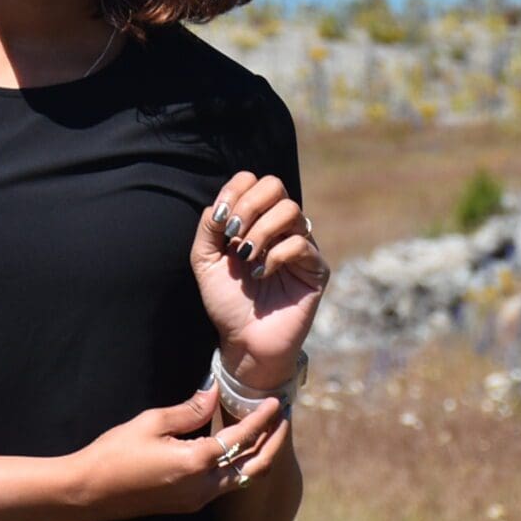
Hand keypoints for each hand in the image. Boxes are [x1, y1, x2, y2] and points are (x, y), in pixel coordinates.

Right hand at [64, 386, 290, 520]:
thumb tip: (215, 392)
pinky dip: (238, 465)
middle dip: (273, 441)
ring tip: (266, 431)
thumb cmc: (116, 452)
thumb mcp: (151, 422)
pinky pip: (225, 484)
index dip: (261, 419)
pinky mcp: (189, 504)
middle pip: (255, 466)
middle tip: (282, 418)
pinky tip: (235, 448)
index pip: (241, 438)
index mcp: (196, 462)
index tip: (275, 401)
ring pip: (242, 478)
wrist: (91, 492)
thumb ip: (189, 409)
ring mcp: (198, 499)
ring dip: (259, 455)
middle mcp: (204, 486)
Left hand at [191, 170, 327, 385]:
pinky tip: (261, 274)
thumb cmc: (226, 301)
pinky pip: (301, 244)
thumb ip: (208, 228)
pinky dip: (275, 255)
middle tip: (234, 234)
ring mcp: (300, 246)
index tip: (221, 221)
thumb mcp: (205, 261)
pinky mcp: (316, 269)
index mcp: (254, 219)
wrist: (244, 340)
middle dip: (249, 205)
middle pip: (275, 185)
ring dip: (262, 230)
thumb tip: (221, 206)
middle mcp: (279, 227)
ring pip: (291, 210)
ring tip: (246, 256)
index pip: (253, 180)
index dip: (235, 191)